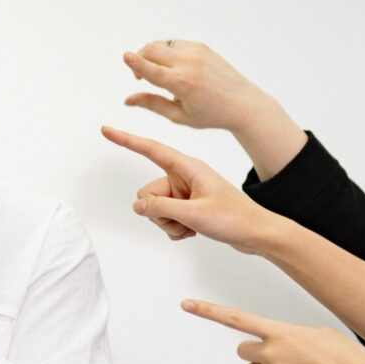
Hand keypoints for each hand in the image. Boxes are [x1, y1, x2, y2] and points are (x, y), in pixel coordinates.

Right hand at [101, 126, 274, 252]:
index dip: (126, 140)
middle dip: (159, 212)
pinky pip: (166, 218)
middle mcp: (184, 177)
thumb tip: (138, 205)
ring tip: (192, 226)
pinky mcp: (188, 206)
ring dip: (169, 223)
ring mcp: (185, 192)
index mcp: (188, 168)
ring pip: (155, 208)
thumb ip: (161, 208)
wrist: (257, 233)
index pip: (150, 150)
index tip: (106, 130)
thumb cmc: (234, 218)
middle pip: (149, 192)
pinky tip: (193, 231)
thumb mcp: (194, 214)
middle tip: (183, 220)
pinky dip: (175, 228)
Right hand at [122, 40, 291, 133]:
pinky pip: (174, 44)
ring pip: (161, 44)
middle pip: (152, 50)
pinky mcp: (202, 47)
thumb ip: (151, 104)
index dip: (136, 63)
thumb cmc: (211, 114)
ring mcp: (197, 52)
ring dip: (151, 55)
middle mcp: (190, 64)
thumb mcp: (179, 116)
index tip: (125, 56)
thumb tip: (128, 100)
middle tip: (139, 77)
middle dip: (139, 59)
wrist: (243, 103)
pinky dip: (166, 52)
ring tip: (157, 72)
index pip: (153, 70)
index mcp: (183, 84)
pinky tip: (171, 67)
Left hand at [183, 299, 364, 363]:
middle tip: (286, 362)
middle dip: (259, 356)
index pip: (236, 318)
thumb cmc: (348, 361)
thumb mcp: (319, 334)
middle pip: (243, 351)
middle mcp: (270, 351)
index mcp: (281, 332)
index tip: (187, 305)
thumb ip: (291, 335)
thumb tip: (281, 341)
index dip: (208, 311)